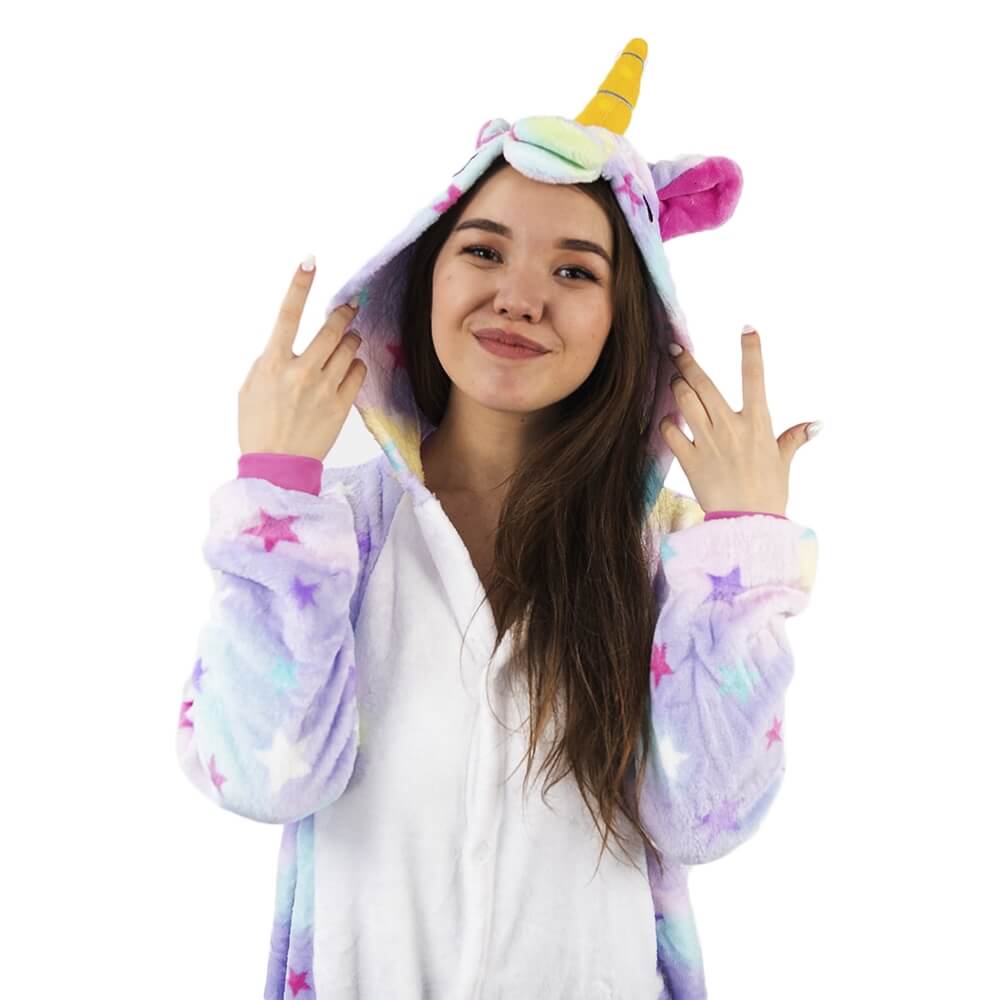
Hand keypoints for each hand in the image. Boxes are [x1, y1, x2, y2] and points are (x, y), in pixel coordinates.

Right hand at [238, 258, 365, 461]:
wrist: (276, 466)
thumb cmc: (259, 426)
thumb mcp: (251, 387)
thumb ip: (269, 360)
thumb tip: (287, 343)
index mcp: (272, 363)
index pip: (287, 315)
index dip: (299, 285)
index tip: (310, 262)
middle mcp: (300, 372)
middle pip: (332, 328)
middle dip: (344, 313)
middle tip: (349, 307)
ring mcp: (323, 388)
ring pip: (349, 347)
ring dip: (351, 338)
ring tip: (348, 340)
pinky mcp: (341, 405)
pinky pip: (358, 371)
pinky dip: (356, 365)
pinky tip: (349, 368)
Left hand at [658, 327, 812, 516]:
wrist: (748, 525)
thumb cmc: (768, 493)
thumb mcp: (783, 462)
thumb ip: (794, 438)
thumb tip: (816, 424)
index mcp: (757, 423)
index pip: (755, 378)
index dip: (751, 350)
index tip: (747, 328)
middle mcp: (731, 427)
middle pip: (703, 384)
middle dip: (686, 361)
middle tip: (674, 348)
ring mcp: (708, 442)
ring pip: (684, 401)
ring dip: (676, 387)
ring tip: (674, 381)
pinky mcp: (689, 460)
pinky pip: (670, 431)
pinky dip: (666, 422)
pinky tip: (668, 420)